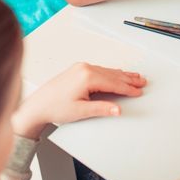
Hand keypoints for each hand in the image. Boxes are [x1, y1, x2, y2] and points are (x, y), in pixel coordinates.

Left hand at [11, 63, 146, 138]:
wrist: (37, 105)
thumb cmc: (54, 107)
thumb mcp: (81, 111)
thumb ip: (102, 108)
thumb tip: (118, 109)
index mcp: (87, 76)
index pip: (114, 83)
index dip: (128, 89)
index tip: (138, 92)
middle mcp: (84, 68)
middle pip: (113, 75)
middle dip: (129, 79)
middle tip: (142, 82)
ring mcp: (81, 67)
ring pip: (108, 71)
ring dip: (122, 75)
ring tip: (135, 77)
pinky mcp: (78, 69)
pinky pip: (100, 70)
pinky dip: (111, 73)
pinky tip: (117, 74)